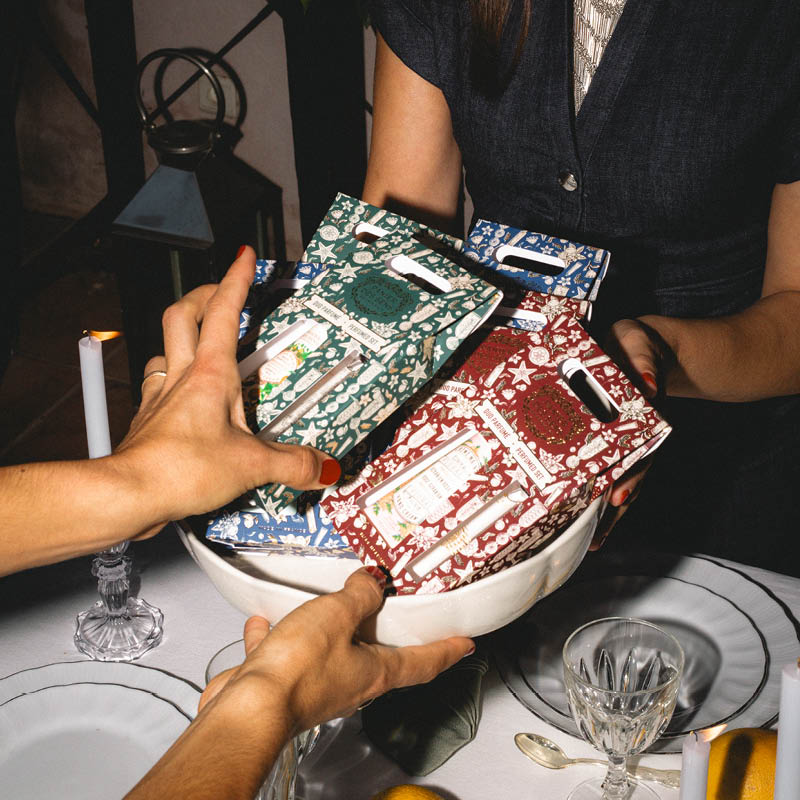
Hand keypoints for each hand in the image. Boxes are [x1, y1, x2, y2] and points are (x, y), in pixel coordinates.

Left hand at [114, 247, 340, 536]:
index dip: (235, 279)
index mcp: (209, 375)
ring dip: (180, 340)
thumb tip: (323, 467)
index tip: (244, 258)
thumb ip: (293, 463)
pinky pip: (155, 389)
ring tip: (197, 345)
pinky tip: (180, 401)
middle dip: (200, 296)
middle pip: (181, 316)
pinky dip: (169, 385)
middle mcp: (180, 378)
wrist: (129, 494)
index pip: (222, 312)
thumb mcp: (252, 465)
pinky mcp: (148, 422)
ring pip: (163, 351)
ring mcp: (159, 398)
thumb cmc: (180, 469)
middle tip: (217, 292)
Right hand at [199, 567, 474, 733]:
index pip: (423, 662)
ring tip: (323, 605)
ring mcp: (316, 687)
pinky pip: (284, 655)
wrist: (248, 709)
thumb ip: (358, 595)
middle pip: (378, 657)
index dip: (447, 651)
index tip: (465, 643)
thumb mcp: (338, 616)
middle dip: (384, 634)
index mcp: (374, 671)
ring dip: (327, 630)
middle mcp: (349, 684)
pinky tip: (264, 621)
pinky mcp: (283, 685)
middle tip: (393, 612)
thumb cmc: (297, 671)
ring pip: (329, 653)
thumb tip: (372, 582)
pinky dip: (277, 636)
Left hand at [590, 318, 672, 547]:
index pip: (639, 450)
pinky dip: (593, 493)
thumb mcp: (639, 342)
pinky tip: (583, 518)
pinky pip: (601, 470)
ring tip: (591, 541)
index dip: (630, 473)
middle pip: (628, 475)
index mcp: (642, 416)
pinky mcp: (606, 443)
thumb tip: (647, 385)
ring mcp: (621, 443)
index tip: (619, 495)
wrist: (641, 348)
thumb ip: (643, 359)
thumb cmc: (635, 345)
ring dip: (604, 510)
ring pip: (616, 480)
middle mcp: (635, 436)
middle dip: (613, 506)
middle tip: (597, 534)